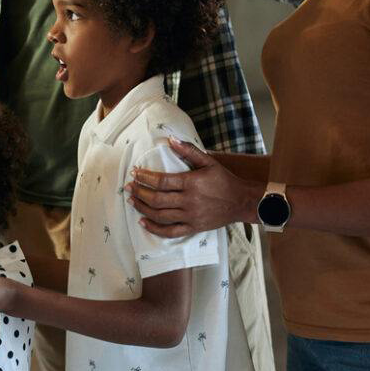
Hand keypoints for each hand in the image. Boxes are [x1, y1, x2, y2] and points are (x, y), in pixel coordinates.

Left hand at [127, 138, 253, 236]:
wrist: (241, 202)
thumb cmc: (224, 180)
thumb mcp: (209, 162)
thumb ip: (189, 150)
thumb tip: (170, 139)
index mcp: (191, 183)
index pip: (161, 181)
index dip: (144, 177)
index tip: (134, 173)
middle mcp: (189, 201)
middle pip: (156, 199)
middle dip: (139, 192)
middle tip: (128, 186)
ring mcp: (190, 216)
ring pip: (160, 215)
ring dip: (142, 208)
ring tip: (132, 200)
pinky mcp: (193, 228)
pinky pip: (170, 232)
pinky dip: (154, 228)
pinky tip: (143, 222)